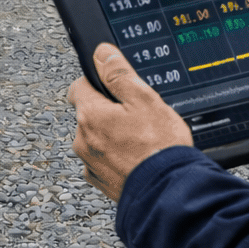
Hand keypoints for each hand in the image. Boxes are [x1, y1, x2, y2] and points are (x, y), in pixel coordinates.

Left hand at [67, 43, 192, 201]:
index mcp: (90, 115)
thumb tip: (102, 53)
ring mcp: (91, 163)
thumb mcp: (144, 98)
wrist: (169, 194)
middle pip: (89, 113)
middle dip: (108, 111)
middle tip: (137, 116)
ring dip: (112, 135)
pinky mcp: (101, 182)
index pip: (79, 86)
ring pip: (97, 137)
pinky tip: (138, 158)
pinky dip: (117, 157)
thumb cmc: (159, 148)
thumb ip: (118, 73)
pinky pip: (104, 160)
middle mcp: (82, 140)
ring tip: (141, 140)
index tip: (114, 87)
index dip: (98, 83)